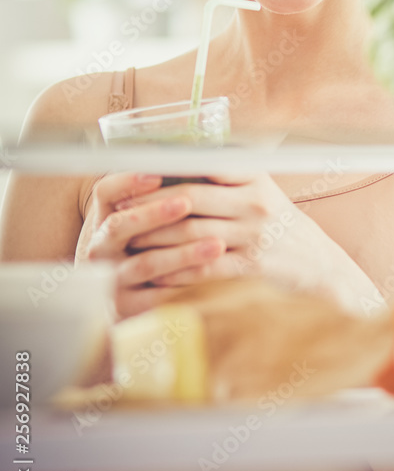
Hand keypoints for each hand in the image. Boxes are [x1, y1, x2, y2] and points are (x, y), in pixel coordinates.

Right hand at [81, 172, 225, 317]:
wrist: (133, 298)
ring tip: (216, 244)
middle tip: (187, 201)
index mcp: (104, 219)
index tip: (156, 174)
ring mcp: (112, 280)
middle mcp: (100, 249)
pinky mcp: (128, 309)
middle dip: (154, 212)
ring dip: (182, 253)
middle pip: (119, 226)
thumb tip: (194, 160)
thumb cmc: (148, 247)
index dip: (127, 181)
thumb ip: (163, 193)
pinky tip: (212, 278)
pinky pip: (158, 298)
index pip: (105, 192)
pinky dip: (185, 287)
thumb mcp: (146, 219)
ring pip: (145, 263)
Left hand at [118, 169, 385, 314]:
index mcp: (255, 178)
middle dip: (150, 205)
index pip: (203, 164)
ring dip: (155, 238)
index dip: (165, 168)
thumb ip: (227, 174)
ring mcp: (254, 238)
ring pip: (191, 234)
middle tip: (121, 210)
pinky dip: (175, 270)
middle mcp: (255, 204)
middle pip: (189, 199)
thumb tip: (177, 156)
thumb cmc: (280, 226)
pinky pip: (203, 268)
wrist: (320, 267)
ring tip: (130, 240)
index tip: (136, 173)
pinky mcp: (251, 269)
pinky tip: (154, 272)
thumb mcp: (262, 190)